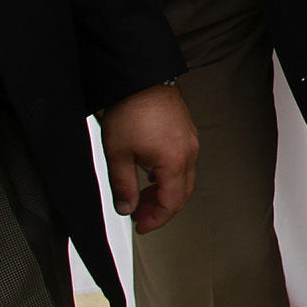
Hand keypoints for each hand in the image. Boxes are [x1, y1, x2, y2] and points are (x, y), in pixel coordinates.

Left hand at [99, 82, 197, 233]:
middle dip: (160, 209)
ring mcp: (189, 141)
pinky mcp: (185, 132)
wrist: (141, 79)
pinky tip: (149, 174)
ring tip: (140, 196)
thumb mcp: (118, 155)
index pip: (171, 203)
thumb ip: (123, 186)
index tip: (140, 226)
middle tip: (139, 216)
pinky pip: (183, 162)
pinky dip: (167, 176)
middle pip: (182, 193)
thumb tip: (126, 207)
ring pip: (183, 178)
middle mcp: (188, 153)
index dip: (155, 219)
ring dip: (164, 192)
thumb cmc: (132, 110)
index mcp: (174, 162)